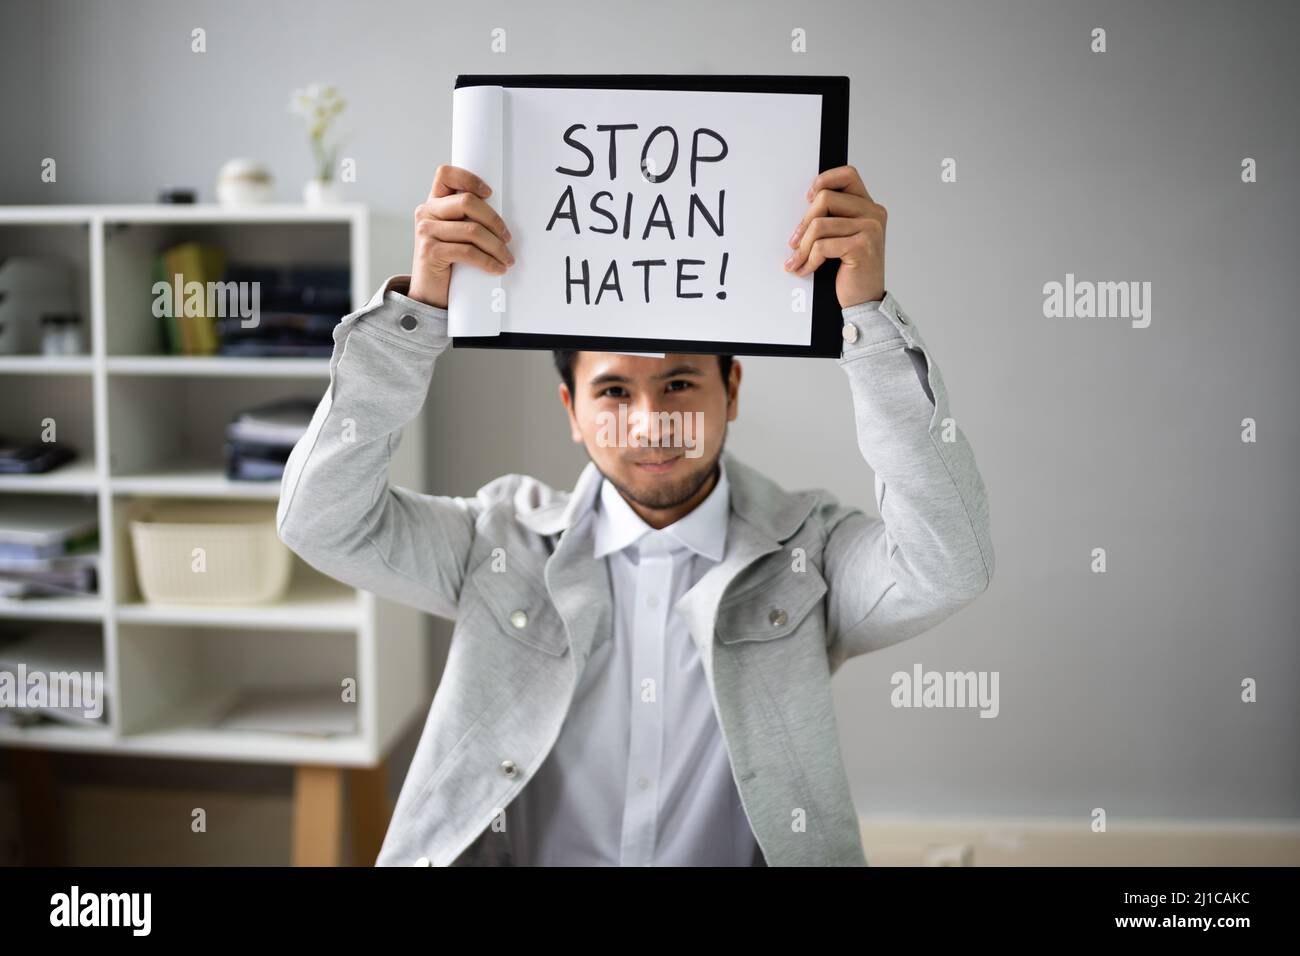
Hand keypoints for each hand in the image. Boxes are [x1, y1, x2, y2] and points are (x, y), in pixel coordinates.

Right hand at [408, 164, 515, 308]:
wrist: (430, 291)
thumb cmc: (450, 260)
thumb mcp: (456, 233)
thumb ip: (467, 218)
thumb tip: (502, 215)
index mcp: (434, 202)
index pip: (446, 174)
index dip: (469, 178)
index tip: (490, 193)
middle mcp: (426, 212)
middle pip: (467, 202)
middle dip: (494, 220)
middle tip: (508, 238)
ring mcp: (425, 231)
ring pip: (472, 230)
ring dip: (496, 246)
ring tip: (507, 258)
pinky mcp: (429, 251)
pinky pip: (467, 252)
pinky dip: (488, 261)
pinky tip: (497, 268)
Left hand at [783, 164, 885, 308]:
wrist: (865, 301)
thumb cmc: (851, 270)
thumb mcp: (844, 237)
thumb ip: (833, 217)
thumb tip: (805, 204)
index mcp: (869, 206)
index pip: (847, 174)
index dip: (824, 180)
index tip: (807, 198)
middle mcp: (873, 213)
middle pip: (825, 198)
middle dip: (803, 223)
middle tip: (793, 243)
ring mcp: (870, 228)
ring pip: (819, 225)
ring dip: (802, 248)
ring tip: (797, 261)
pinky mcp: (862, 246)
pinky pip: (822, 246)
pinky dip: (809, 260)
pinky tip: (805, 270)